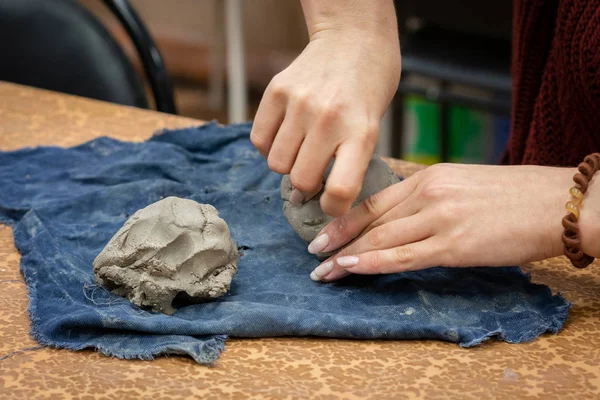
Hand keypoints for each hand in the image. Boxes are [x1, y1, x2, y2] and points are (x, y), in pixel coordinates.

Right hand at [250, 0, 399, 215]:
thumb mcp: (371, 128)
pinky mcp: (276, 91)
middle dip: (307, 186)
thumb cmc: (367, 89)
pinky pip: (259, 139)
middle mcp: (329, 118)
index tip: (330, 205)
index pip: (340, 189)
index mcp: (361, 132)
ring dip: (287, 164)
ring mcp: (300, 103)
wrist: (353, 40)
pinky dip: (269, 146)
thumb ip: (346, 162)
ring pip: (276, 163)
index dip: (333, 208)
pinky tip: (286, 134)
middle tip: (314, 173)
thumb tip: (307, 196)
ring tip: (301, 148)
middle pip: (301, 180)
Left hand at [306, 163, 590, 281]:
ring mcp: (440, 218)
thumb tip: (402, 214)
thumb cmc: (515, 195)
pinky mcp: (455, 244)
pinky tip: (351, 269)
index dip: (344, 217)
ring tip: (323, 271)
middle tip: (312, 255)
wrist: (559, 202)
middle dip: (337, 239)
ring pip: (380, 239)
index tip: (323, 231)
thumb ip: (430, 196)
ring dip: (347, 256)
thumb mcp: (464, 182)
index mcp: (429, 176)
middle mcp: (428, 194)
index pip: (375, 200)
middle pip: (370, 219)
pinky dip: (372, 263)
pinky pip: (403, 256)